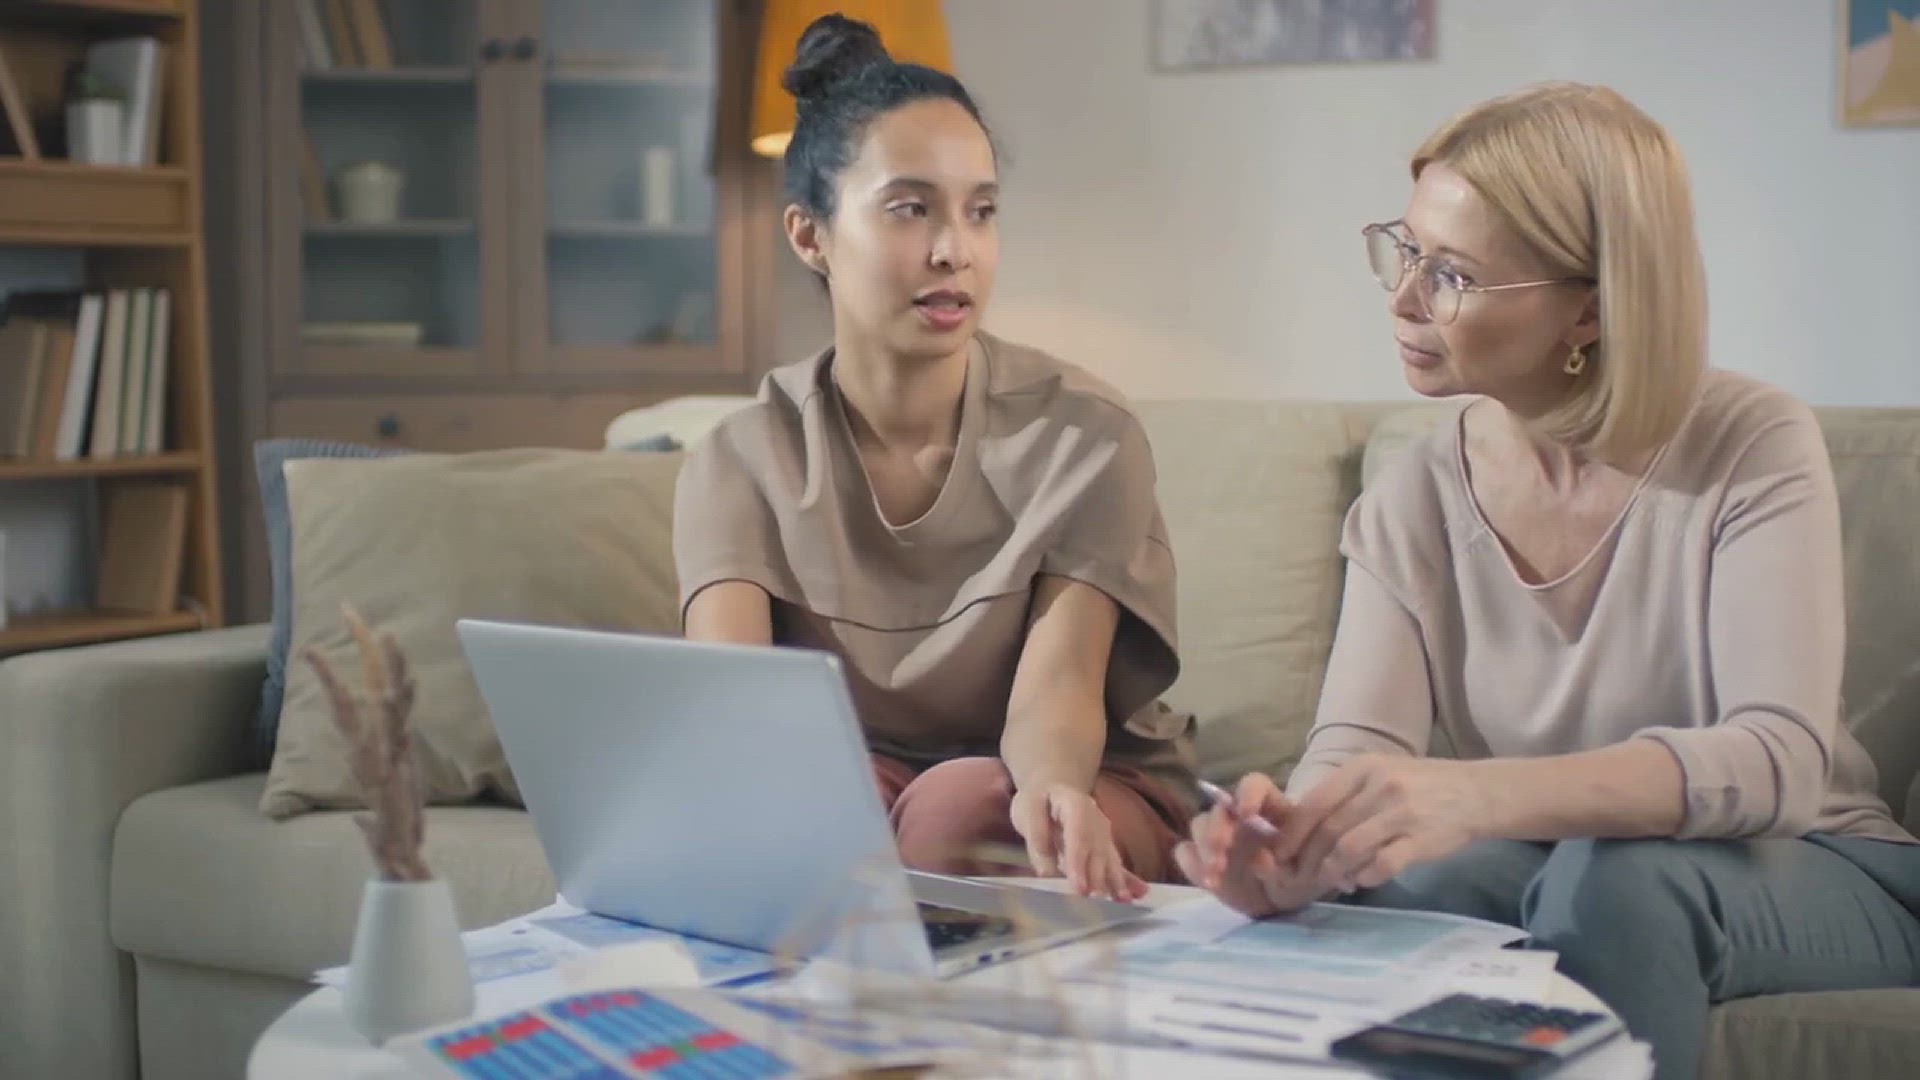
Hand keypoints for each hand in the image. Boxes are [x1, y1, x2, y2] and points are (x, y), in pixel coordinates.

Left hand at [1009, 784, 1147, 901]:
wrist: (1052, 790)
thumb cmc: (1038, 800)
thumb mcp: (1028, 811)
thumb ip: (1037, 838)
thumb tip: (1047, 872)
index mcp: (1075, 804)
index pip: (1078, 835)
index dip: (1079, 862)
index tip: (1079, 887)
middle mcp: (1096, 818)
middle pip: (1097, 850)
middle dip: (1098, 877)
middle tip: (1096, 902)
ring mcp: (1103, 832)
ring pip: (1110, 858)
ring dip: (1116, 881)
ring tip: (1124, 901)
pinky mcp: (1105, 846)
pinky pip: (1115, 863)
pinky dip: (1125, 879)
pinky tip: (1139, 893)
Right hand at [1174, 773, 1324, 916]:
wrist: (1281, 900)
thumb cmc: (1300, 873)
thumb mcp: (1308, 868)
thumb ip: (1288, 862)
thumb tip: (1261, 858)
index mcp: (1270, 808)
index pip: (1254, 785)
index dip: (1248, 794)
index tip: (1246, 814)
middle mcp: (1239, 817)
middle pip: (1219, 807)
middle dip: (1217, 827)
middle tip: (1221, 850)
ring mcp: (1218, 837)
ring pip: (1198, 825)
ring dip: (1204, 848)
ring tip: (1216, 874)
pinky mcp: (1202, 858)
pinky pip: (1185, 852)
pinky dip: (1193, 865)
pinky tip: (1210, 882)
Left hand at [1270, 755, 1489, 890]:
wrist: (1476, 793)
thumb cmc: (1420, 786)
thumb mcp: (1380, 775)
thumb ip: (1345, 796)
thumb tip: (1303, 829)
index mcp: (1362, 768)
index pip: (1314, 803)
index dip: (1292, 833)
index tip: (1278, 854)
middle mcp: (1379, 787)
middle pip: (1328, 830)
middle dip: (1309, 859)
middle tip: (1303, 876)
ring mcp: (1401, 813)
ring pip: (1350, 849)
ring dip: (1335, 871)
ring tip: (1335, 880)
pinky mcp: (1421, 840)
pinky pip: (1381, 865)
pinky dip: (1365, 877)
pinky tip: (1363, 880)